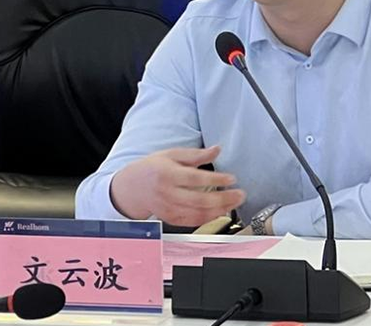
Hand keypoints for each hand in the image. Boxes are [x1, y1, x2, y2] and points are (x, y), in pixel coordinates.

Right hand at [109, 145, 245, 226]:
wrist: (131, 188)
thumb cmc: (152, 168)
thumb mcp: (172, 154)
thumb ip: (196, 154)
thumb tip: (217, 149)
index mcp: (167, 173)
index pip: (195, 178)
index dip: (215, 180)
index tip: (231, 178)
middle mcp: (167, 193)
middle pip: (198, 199)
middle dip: (223, 198)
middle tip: (240, 194)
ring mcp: (168, 208)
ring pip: (197, 213)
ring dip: (219, 210)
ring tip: (234, 203)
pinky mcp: (170, 219)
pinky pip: (191, 222)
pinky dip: (208, 218)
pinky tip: (220, 212)